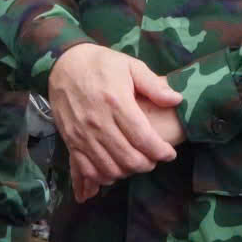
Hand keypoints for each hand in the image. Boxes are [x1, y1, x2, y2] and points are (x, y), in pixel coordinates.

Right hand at [66, 69, 186, 202]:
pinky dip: (103, 177)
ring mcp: (82, 134)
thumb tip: (177, 100)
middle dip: (147, 164)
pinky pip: (86, 169)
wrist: (64, 64)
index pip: (143, 138)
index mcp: (117, 102)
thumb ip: (153, 85)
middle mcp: (99, 122)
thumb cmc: (101, 64)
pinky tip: (114, 170)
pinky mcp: (70, 140)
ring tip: (136, 162)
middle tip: (154, 159)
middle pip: (128, 158)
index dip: (160, 151)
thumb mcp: (130, 65)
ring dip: (128, 172)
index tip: (169, 153)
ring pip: (110, 168)